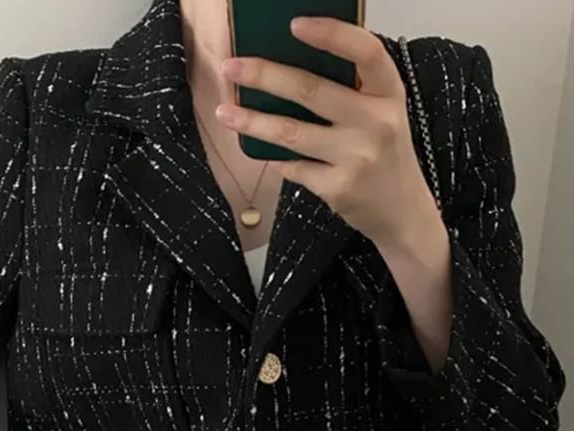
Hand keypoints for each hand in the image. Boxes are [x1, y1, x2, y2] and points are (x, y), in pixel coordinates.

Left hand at [215, 16, 440, 247]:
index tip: (294, 24)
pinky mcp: (337, 187)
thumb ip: (353, 89)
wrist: (402, 211)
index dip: (331, 34)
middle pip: (311, 91)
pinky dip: (277, 159)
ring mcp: (356, 158)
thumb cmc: (384, 152)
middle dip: (264, 76)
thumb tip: (289, 62)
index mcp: (390, 93)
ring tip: (224, 112)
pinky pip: (293, 166)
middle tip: (231, 67)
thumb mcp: (383, 112)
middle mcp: (377, 122)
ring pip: (291, 133)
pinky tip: (267, 153)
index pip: (365, 52)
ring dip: (252, 121)